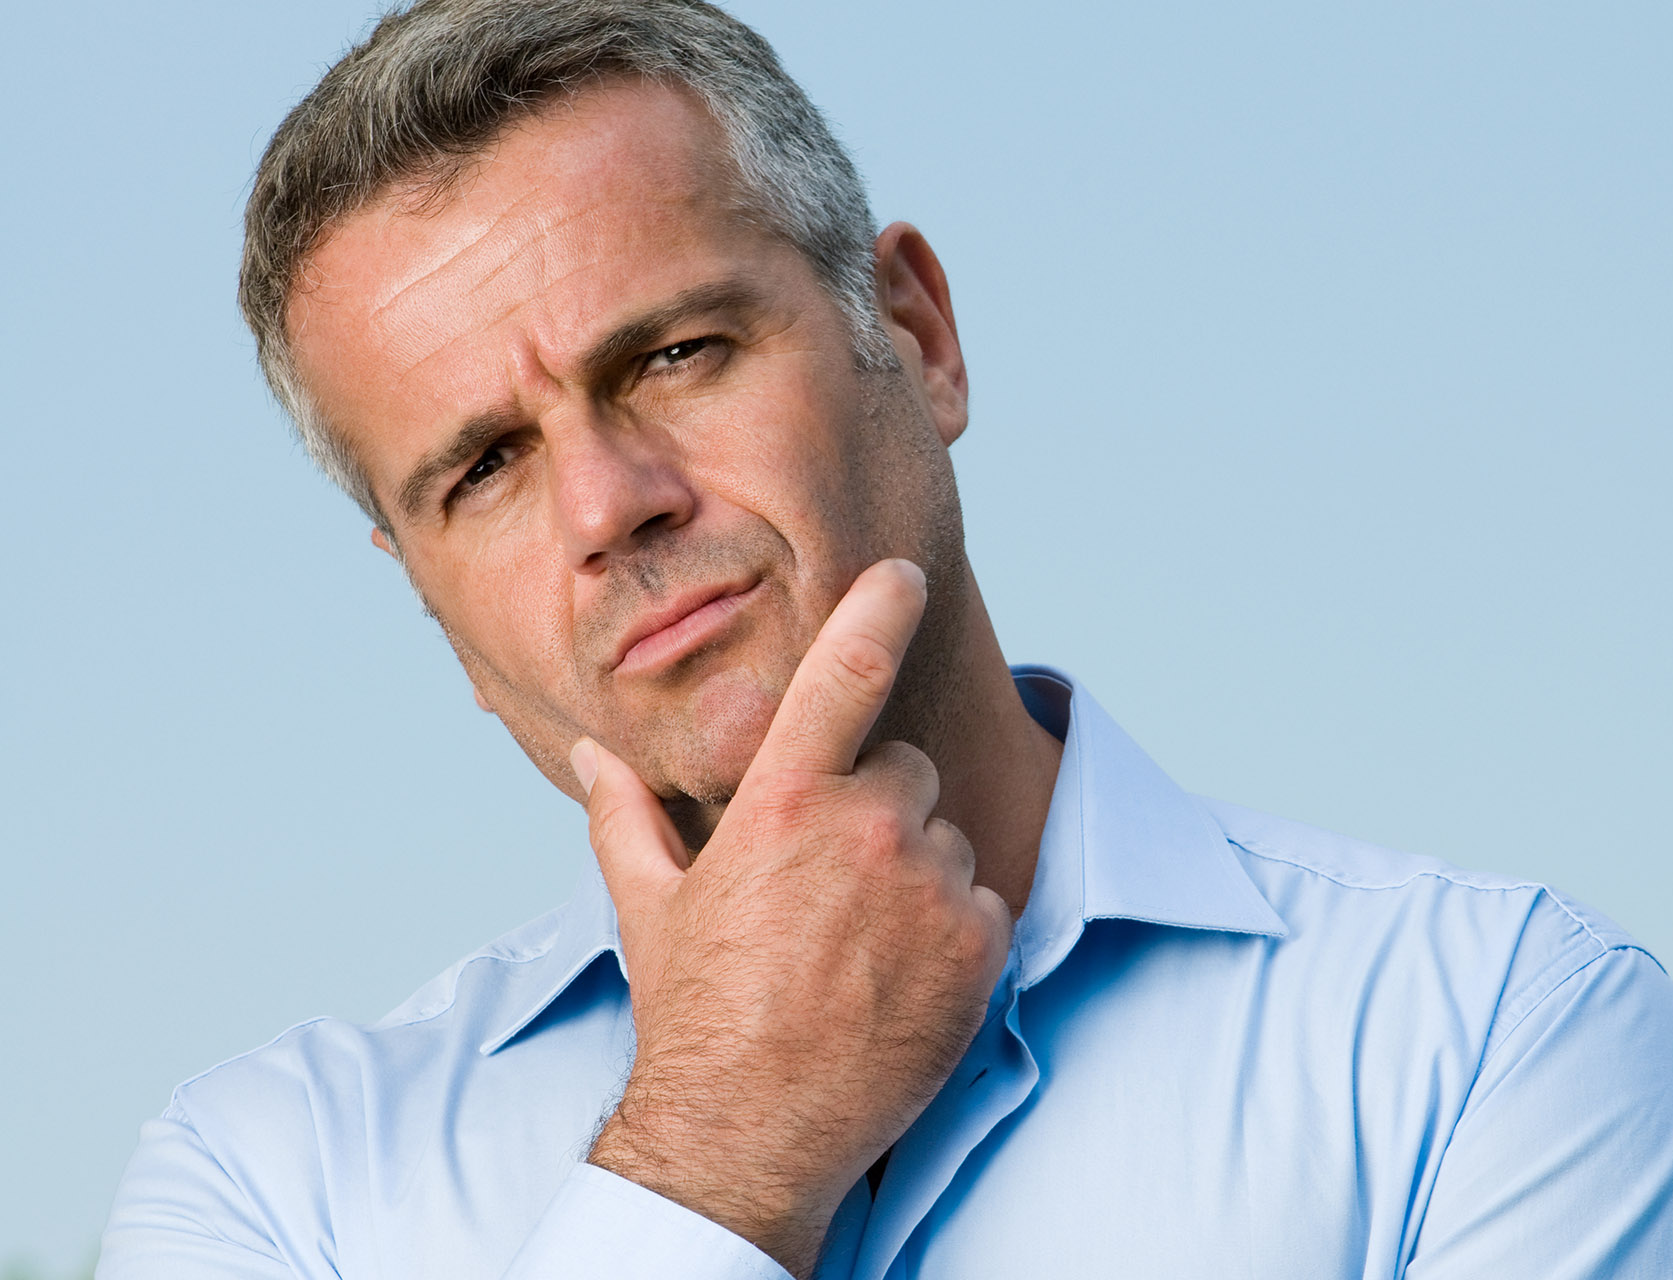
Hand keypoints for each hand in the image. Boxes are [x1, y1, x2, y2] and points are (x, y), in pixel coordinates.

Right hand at [571, 559, 1012, 1278]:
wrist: (750, 1132)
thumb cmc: (695, 1012)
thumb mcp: (649, 905)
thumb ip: (624, 815)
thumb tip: (589, 753)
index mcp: (783, 801)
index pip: (845, 670)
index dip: (879, 609)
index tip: (903, 576)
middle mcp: (866, 826)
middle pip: (904, 773)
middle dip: (879, 811)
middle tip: (832, 890)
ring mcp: (930, 884)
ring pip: (947, 839)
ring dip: (918, 874)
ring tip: (861, 947)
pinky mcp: (980, 942)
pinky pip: (984, 901)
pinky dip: (955, 931)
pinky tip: (901, 978)